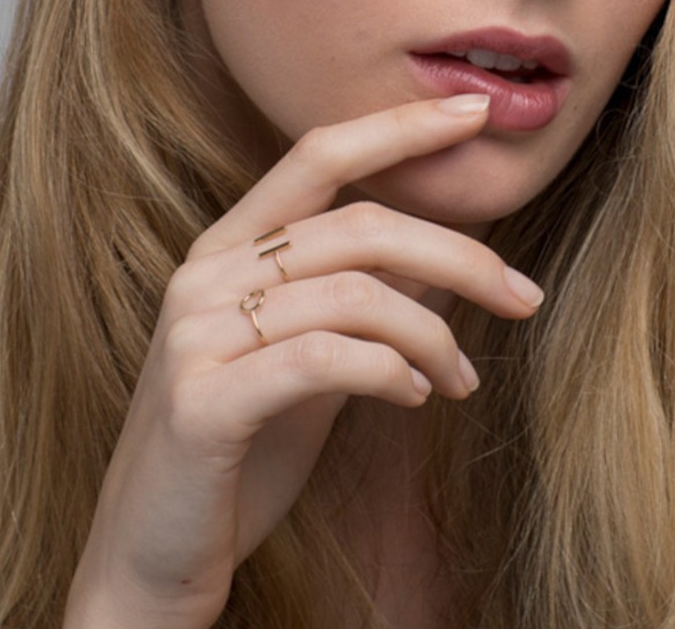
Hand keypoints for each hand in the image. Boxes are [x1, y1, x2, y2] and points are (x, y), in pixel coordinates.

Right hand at [64, 94, 544, 628]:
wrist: (150, 561)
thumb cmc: (240, 455)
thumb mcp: (312, 364)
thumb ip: (363, 302)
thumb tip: (449, 258)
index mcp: (228, 249)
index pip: (319, 153)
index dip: (400, 126)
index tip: (476, 112)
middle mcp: (205, 274)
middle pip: (358, 224)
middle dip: (459, 254)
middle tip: (524, 296)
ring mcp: (196, 334)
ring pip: (353, 292)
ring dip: (433, 334)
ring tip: (462, 379)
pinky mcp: (202, 402)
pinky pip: (323, 359)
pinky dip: (390, 371)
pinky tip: (417, 397)